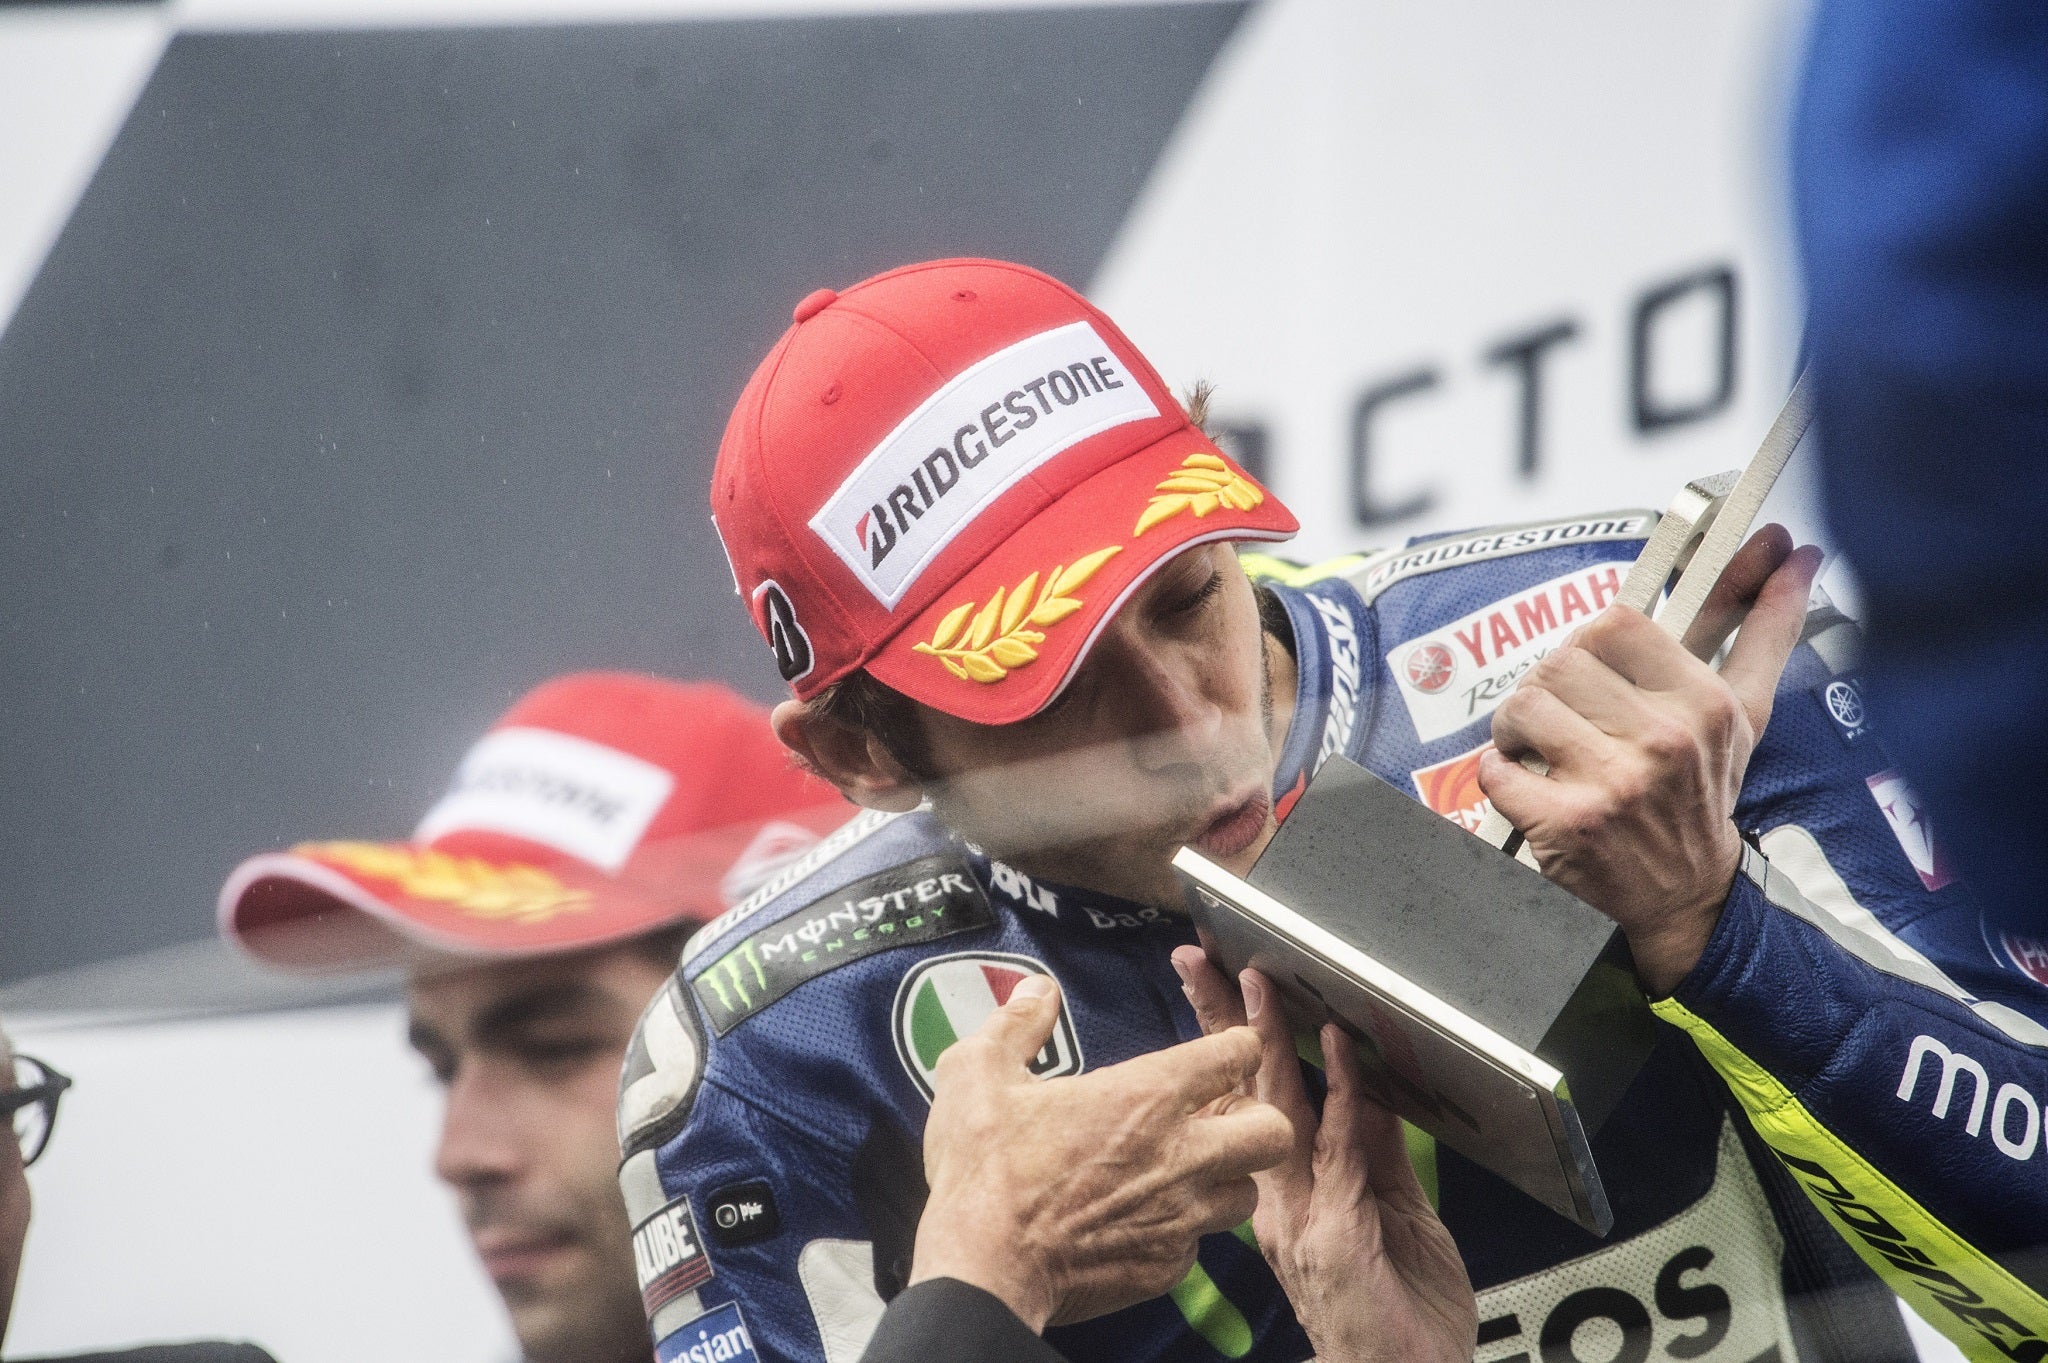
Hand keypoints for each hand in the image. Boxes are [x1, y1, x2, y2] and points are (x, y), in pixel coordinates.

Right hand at [910, 975, 1292, 1331]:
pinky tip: (1145, 1220)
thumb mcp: (977, 1072)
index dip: (1236, 1046)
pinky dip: (1182, 1231)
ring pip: (1246, 1195)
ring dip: (1226, 1179)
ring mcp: (1178, 1217)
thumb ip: (1017, 1023)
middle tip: (1222, 1117)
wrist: (983, 1268)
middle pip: (1274, 1132)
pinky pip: (1199, 1244)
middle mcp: (1180, 1155)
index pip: (1236, 1056)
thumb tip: (1038, 991)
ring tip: (1189, 1172)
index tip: (1224, 1050)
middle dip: (1259, 1119)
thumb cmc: (984, 1169)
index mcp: (1146, 1097)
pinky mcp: (1165, 1267)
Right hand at [1172, 948, 1477, 1362]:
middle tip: (1201, 963)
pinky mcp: (1335, 1231)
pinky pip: (1340, 1147)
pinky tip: (1340, 1048)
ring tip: (1258, 982)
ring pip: (1279, 1109)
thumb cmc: (1399, 1316)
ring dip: (1270, 1039)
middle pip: (1245, 1095)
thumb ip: (1376, 1156)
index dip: (1235, 1044)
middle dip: (1223, 1024)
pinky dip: (1343, 1091)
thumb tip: (1369, 1092)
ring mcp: (1301, 1218)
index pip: (1252, 1103)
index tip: (1221, 986)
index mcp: (1285, 1198)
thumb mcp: (1392, 1218)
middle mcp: (1279, 1203)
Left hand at [1479, 525, 1822, 994]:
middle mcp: (1664, 741)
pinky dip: (1499, 776)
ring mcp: (1614, 784)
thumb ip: (1766, 629)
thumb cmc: (1702, 793)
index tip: (1594, 667)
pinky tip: (1530, 789)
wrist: (1687, 898)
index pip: (1615, 623)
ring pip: (1521, 705)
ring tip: (1542, 751)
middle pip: (1558, 661)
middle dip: (1549, 687)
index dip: (1590, 642)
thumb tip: (1800, 554)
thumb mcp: (1743, 714)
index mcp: (1704, 704)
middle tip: (1566, 718)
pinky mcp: (1567, 823)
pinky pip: (1494, 767)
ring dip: (1515, 728)